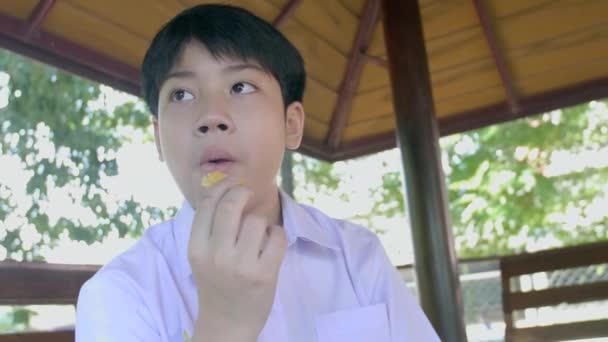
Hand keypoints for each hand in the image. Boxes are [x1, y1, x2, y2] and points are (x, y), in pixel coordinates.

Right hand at [188, 177, 286, 340]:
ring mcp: (240, 265)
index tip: (231, 183)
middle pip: (232, 205)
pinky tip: (271, 246)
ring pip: (257, 221)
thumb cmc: (217, 284)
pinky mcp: (264, 274)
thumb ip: (210, 228)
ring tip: (259, 238)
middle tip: (247, 195)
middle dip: (242, 193)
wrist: (227, 324)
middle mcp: (216, 255)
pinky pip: (278, 237)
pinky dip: (278, 236)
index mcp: (197, 249)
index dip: (221, 187)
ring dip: (262, 224)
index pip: (207, 205)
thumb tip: (225, 187)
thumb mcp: (203, 257)